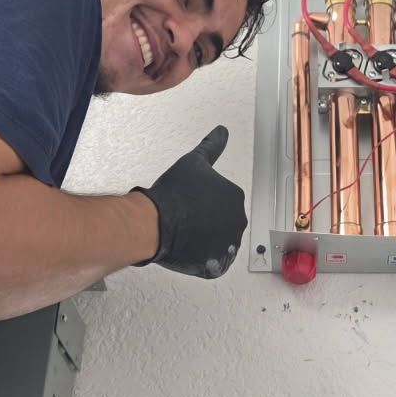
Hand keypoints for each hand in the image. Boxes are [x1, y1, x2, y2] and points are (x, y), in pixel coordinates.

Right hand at [133, 126, 246, 278]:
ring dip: (203, 240)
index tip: (189, 203)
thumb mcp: (194, 162)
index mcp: (235, 196)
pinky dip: (201, 259)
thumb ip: (211, 146)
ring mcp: (229, 244)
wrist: (157, 222)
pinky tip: (187, 250)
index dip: (202, 203)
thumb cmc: (173, 193)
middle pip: (221, 222)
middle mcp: (238, 220)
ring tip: (183, 234)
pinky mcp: (217, 265)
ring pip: (217, 243)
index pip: (221, 202)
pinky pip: (213, 264)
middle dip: (204, 222)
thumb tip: (222, 131)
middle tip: (184, 219)